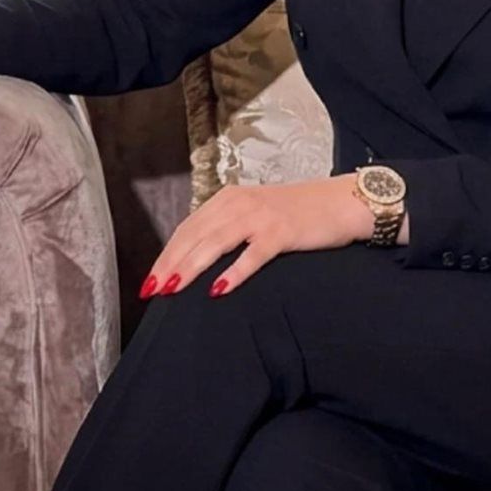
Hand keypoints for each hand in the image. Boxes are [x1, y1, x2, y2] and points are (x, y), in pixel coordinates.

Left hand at [139, 174, 374, 298]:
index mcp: (227, 199)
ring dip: (191, 266)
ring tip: (173, 289)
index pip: (187, 229)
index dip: (166, 255)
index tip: (150, 281)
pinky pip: (253, 255)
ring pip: (216, 243)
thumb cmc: (296, 214)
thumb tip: (193, 260)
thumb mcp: (254, 215)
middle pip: (195, 236)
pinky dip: (234, 272)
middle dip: (170, 264)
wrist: (340, 202)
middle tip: (152, 291)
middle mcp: (239, 203)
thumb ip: (226, 230)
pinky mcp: (282, 232)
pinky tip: (219, 290)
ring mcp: (260, 217)